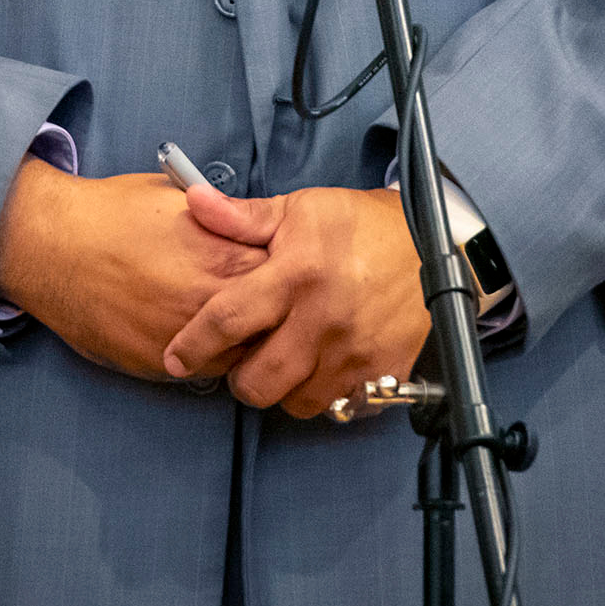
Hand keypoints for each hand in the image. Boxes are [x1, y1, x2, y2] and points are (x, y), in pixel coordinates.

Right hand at [0, 157, 268, 380]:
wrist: (53, 245)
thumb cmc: (113, 211)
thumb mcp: (179, 199)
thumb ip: (223, 221)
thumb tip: (255, 232)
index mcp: (223, 253)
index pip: (286, 274)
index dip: (290, 271)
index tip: (290, 269)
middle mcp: (210, 301)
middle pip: (275, 323)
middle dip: (278, 315)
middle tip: (277, 308)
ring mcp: (185, 338)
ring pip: (244, 356)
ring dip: (248, 344)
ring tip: (244, 329)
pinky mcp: (158, 364)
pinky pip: (205, 372)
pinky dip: (212, 360)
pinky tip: (206, 341)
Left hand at [162, 185, 429, 418]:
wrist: (429, 243)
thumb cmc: (356, 224)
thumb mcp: (298, 209)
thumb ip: (241, 216)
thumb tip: (193, 199)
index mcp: (296, 273)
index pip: (230, 318)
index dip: (194, 343)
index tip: (174, 358)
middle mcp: (323, 318)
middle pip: (259, 380)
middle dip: (240, 378)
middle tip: (243, 359)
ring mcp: (356, 352)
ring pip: (296, 402)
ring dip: (281, 389)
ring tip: (283, 361)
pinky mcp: (383, 373)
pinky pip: (337, 406)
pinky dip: (321, 396)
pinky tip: (318, 370)